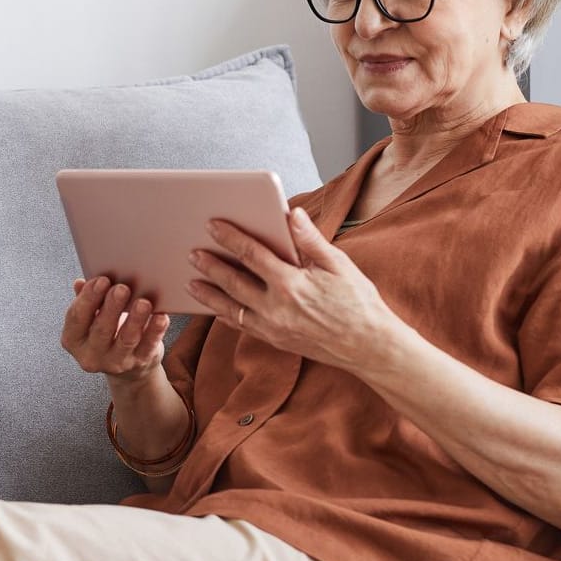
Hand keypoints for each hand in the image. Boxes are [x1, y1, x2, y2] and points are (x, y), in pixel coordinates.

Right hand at [59, 275, 171, 381]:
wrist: (127, 367)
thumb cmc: (107, 333)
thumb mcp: (91, 318)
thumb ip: (86, 300)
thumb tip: (80, 283)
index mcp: (74, 339)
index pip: (76, 317)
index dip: (88, 298)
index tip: (100, 280)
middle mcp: (92, 354)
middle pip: (101, 329)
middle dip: (112, 307)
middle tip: (122, 288)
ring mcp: (116, 362)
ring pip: (126, 339)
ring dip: (135, 319)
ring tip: (143, 302)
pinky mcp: (140, 362)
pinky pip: (149, 346)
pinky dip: (155, 331)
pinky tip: (160, 316)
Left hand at [186, 207, 397, 368]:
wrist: (369, 347)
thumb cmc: (358, 302)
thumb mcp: (339, 264)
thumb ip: (310, 240)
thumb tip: (291, 213)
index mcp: (292, 284)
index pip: (252, 255)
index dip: (230, 237)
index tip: (212, 225)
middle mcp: (276, 308)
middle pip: (233, 282)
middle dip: (210, 266)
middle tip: (191, 252)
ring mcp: (273, 328)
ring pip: (231, 309)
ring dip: (209, 294)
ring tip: (191, 281)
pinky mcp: (275, 341)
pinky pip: (242, 327)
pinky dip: (225, 316)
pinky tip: (214, 308)